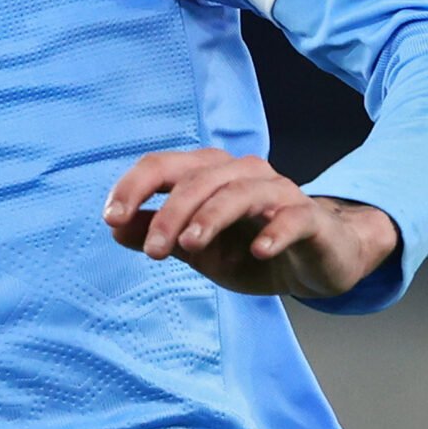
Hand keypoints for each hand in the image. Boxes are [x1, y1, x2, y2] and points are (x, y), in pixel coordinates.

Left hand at [102, 148, 396, 300]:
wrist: (315, 263)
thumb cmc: (249, 249)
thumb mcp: (195, 248)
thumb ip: (156, 234)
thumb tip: (114, 226)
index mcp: (207, 174)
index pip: (162, 166)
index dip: (133, 187)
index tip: (112, 217)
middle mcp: (240, 173)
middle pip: (197, 179)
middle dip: (170, 214)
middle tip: (154, 252)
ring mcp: (278, 191)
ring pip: (239, 192)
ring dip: (210, 218)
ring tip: (190, 246)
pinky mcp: (310, 217)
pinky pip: (293, 216)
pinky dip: (275, 231)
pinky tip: (260, 251)